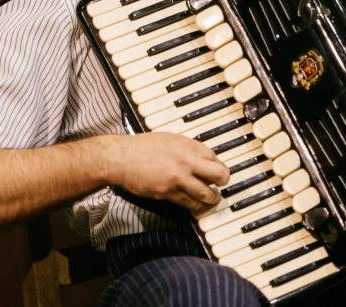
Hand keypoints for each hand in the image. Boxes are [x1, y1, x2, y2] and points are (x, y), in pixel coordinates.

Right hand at [104, 132, 229, 211]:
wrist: (121, 158)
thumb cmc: (142, 147)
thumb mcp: (170, 139)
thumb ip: (187, 148)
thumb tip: (201, 158)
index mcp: (187, 145)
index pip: (214, 157)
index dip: (218, 165)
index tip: (218, 171)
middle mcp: (186, 161)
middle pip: (218, 174)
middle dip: (223, 181)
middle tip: (222, 185)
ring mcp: (178, 178)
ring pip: (206, 193)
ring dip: (212, 198)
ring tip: (213, 199)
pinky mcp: (168, 193)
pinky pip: (189, 203)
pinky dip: (196, 205)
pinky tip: (197, 205)